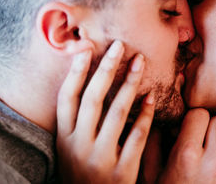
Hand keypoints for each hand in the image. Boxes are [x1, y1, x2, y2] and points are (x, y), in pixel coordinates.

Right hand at [56, 40, 154, 183]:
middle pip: (92, 99)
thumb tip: (90, 84)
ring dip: (129, 83)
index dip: (75, 73)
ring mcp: (100, 159)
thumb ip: (76, 124)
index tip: (85, 49)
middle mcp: (78, 147)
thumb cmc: (82, 173)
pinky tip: (151, 96)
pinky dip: (145, 113)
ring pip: (116, 112)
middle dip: (106, 68)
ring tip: (139, 61)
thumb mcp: (70, 150)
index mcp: (64, 139)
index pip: (66, 99)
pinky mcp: (122, 171)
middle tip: (119, 45)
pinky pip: (137, 135)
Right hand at [157, 108, 215, 183]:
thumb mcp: (151, 178)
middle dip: (211, 128)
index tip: (190, 129)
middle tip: (203, 141)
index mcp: (186, 157)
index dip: (194, 120)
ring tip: (215, 156)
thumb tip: (158, 125)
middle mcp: (213, 164)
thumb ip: (152, 148)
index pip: (199, 114)